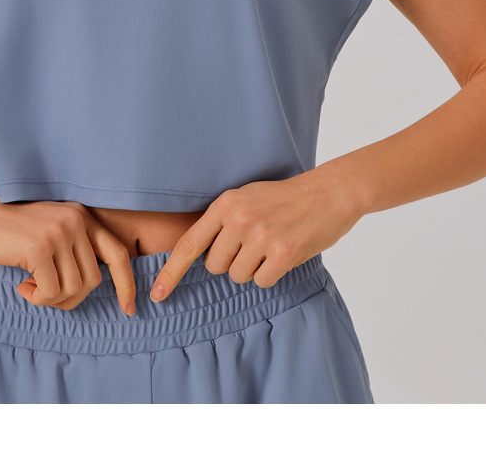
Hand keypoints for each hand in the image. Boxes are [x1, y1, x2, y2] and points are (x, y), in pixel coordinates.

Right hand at [0, 187, 136, 315]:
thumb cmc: (5, 231)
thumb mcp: (48, 232)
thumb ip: (73, 249)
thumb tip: (94, 286)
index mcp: (81, 215)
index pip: (118, 252)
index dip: (127, 284)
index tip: (129, 308)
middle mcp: (75, 220)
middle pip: (93, 280)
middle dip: (71, 298)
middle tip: (45, 295)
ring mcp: (58, 232)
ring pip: (74, 289)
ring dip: (52, 299)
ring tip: (31, 287)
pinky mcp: (38, 247)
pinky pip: (51, 292)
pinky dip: (37, 298)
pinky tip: (21, 286)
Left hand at [149, 168, 361, 300]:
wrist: (328, 192)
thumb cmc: (284, 197)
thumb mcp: (246, 197)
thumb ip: (222, 220)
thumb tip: (200, 254)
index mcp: (225, 204)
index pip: (189, 244)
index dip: (170, 271)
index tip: (157, 293)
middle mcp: (238, 219)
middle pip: (216, 266)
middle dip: (231, 262)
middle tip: (253, 244)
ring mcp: (260, 236)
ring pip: (239, 276)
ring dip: (253, 268)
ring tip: (271, 245)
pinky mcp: (283, 253)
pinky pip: (262, 281)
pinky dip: (271, 274)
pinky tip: (283, 253)